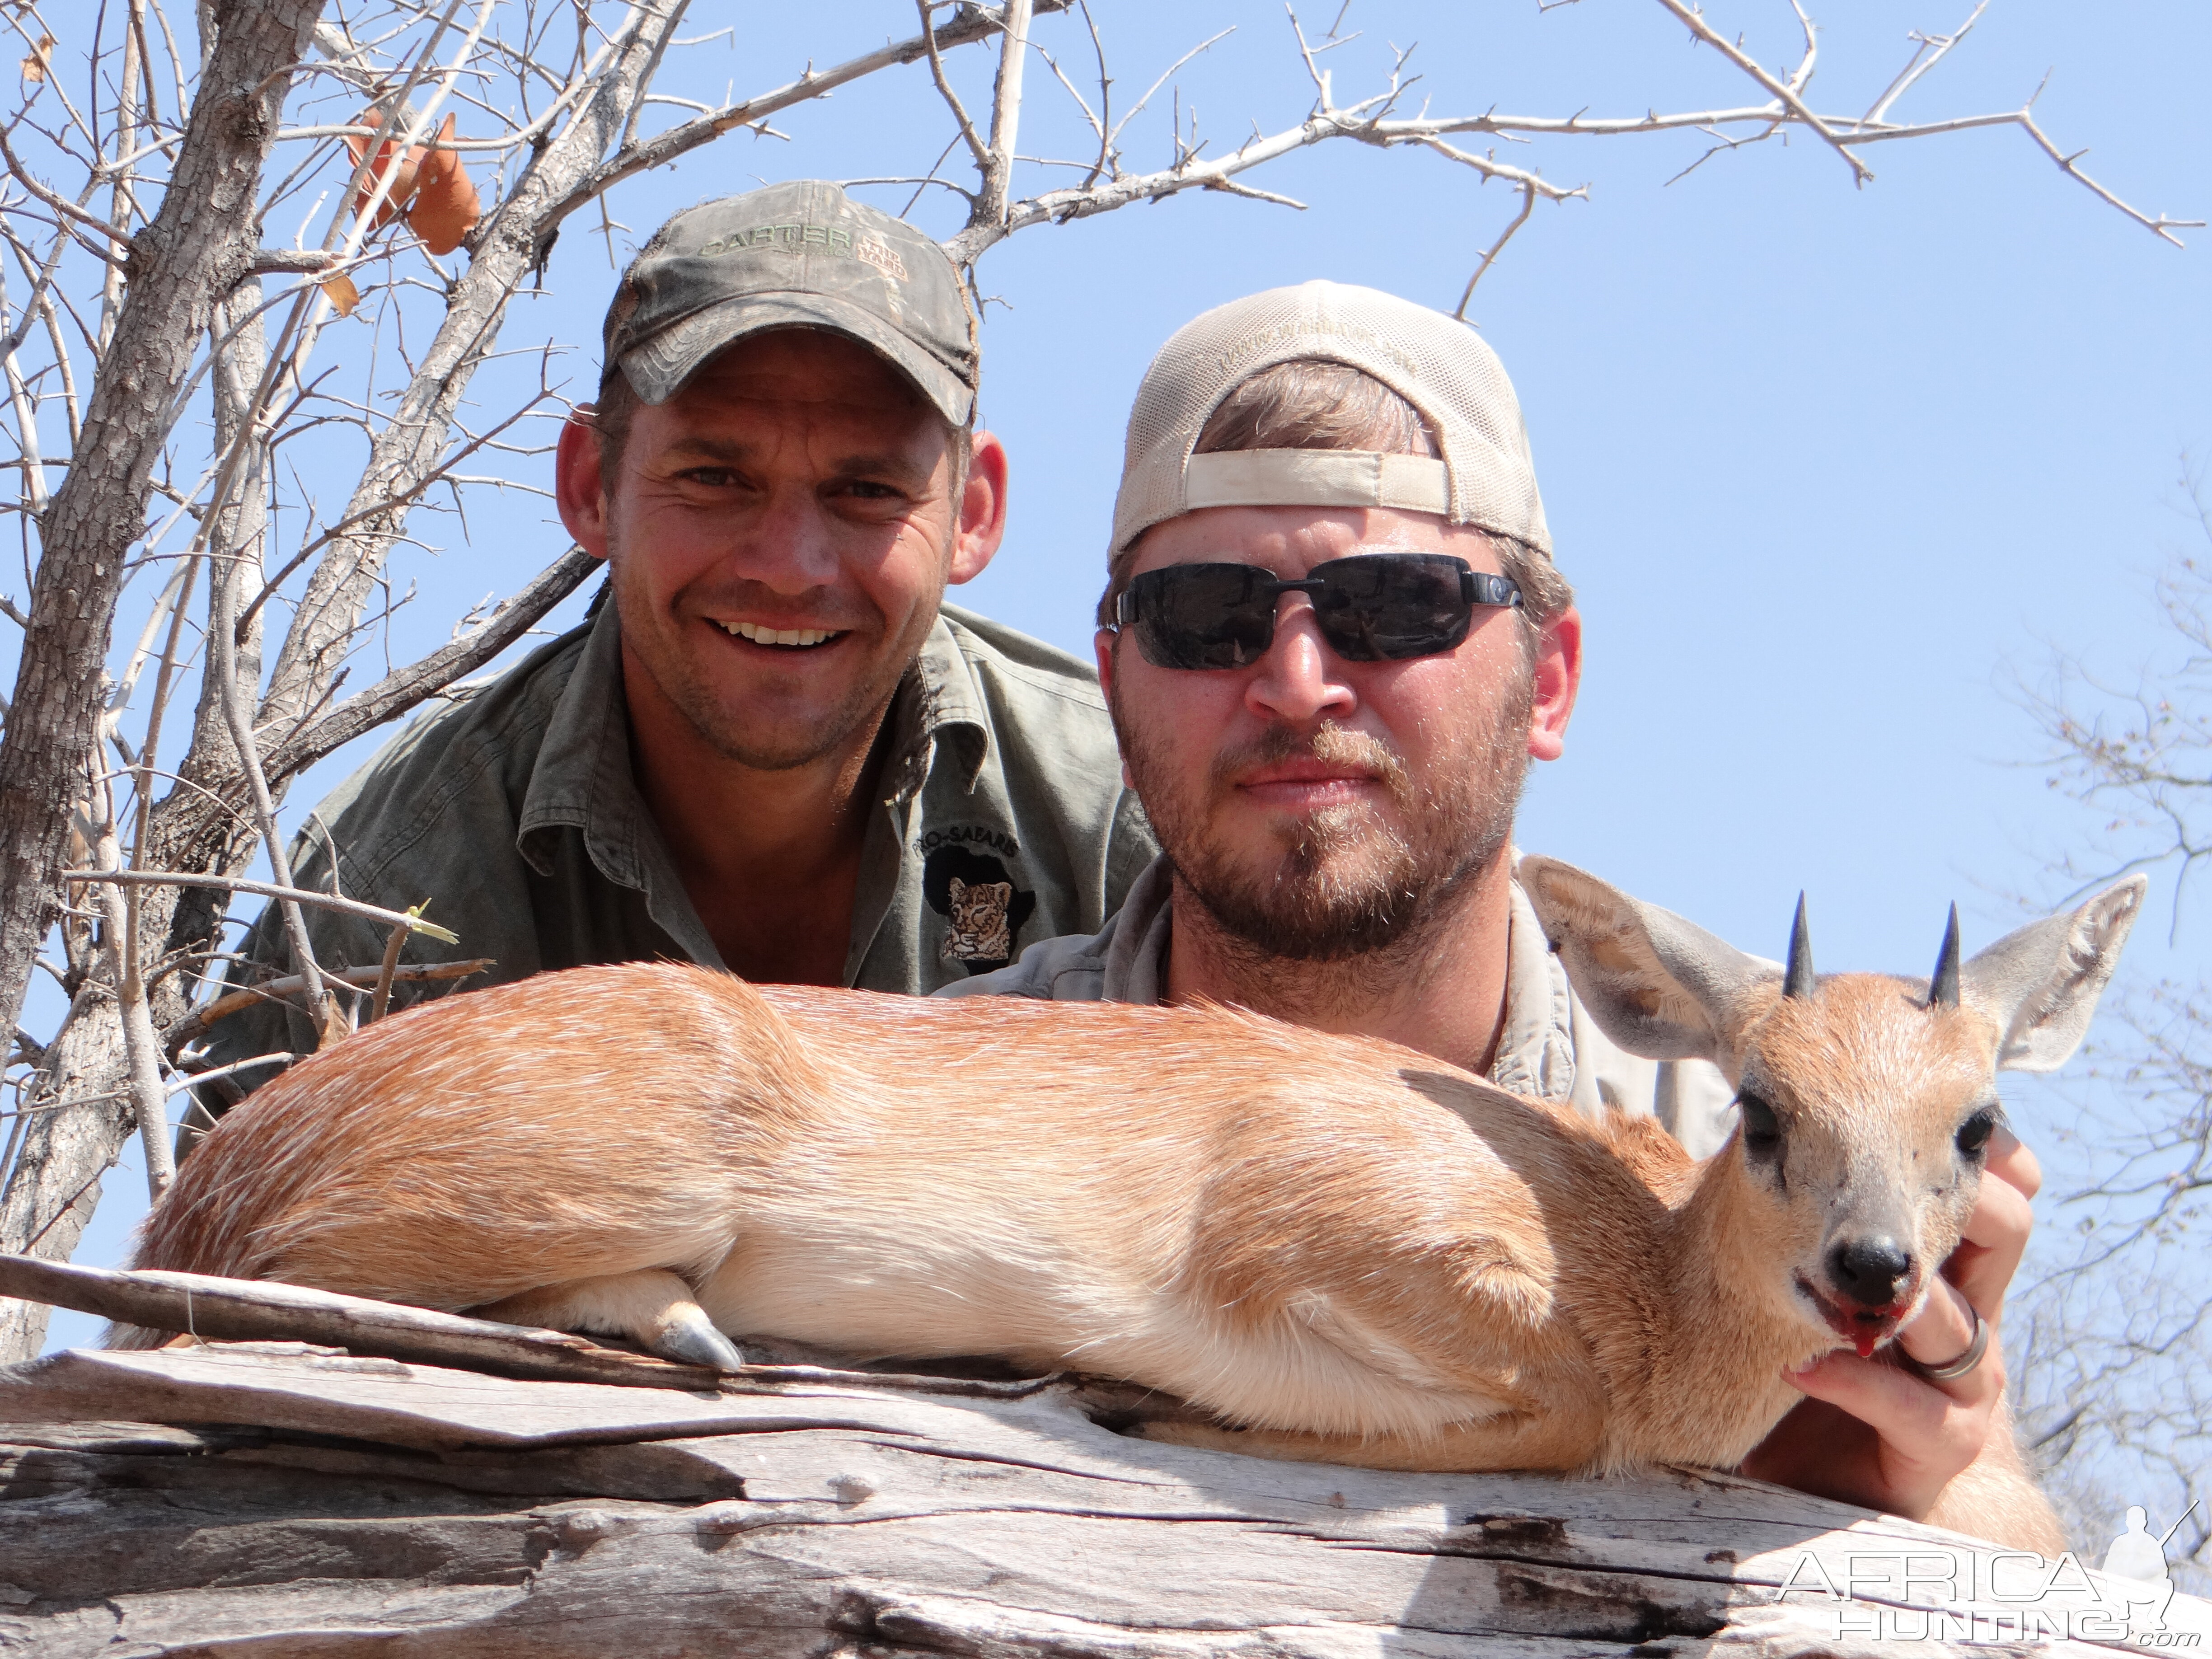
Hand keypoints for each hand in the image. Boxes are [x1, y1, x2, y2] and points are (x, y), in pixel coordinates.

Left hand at [1739, 1128, 2038, 1516]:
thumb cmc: (1797, 1348)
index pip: (2000, 1183)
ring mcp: (1965, 1384)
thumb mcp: (1794, 1261)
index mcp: (1945, 1260)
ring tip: (1832, 1285)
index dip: (1974, 1143)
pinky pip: (1915, 1408)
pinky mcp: (1941, 1443)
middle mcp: (1971, 1313)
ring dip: (1897, 1300)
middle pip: (2008, 1226)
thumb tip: (1759, 1105)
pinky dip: (1853, 1382)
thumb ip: (1795, 1193)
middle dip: (1955, 1194)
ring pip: (1963, 1322)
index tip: (1909, 1107)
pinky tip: (1798, 1365)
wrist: (1806, 1468)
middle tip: (1876, 1184)